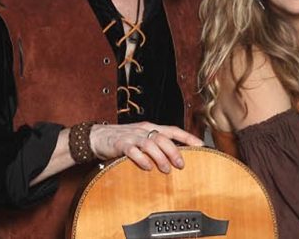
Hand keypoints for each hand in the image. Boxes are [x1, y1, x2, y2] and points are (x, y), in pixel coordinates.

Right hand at [89, 122, 203, 173]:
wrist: (98, 137)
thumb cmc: (123, 139)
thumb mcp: (142, 138)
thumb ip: (156, 145)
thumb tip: (176, 155)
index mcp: (150, 128)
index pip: (173, 130)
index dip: (188, 137)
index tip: (201, 144)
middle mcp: (143, 130)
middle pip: (163, 138)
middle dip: (174, 151)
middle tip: (181, 164)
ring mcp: (132, 136)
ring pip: (150, 144)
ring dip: (160, 157)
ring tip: (166, 169)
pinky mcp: (120, 144)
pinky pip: (133, 150)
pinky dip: (142, 159)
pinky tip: (147, 167)